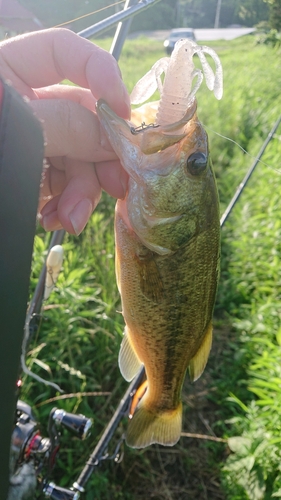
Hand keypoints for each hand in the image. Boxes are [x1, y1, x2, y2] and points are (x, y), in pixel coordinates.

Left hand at [0, 28, 129, 233]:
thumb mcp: (12, 131)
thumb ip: (63, 126)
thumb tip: (114, 138)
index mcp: (8, 73)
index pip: (65, 53)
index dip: (101, 75)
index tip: (121, 114)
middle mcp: (25, 105)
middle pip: (82, 118)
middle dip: (99, 156)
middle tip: (117, 186)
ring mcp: (30, 143)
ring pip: (78, 158)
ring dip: (82, 192)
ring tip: (68, 220)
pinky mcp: (30, 175)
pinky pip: (63, 185)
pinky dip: (64, 205)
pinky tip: (53, 220)